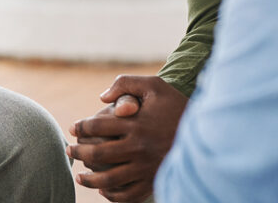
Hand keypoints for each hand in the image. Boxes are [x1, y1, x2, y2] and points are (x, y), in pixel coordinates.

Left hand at [67, 75, 188, 202]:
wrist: (208, 128)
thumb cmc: (176, 103)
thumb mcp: (153, 86)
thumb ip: (125, 84)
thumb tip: (101, 98)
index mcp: (136, 123)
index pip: (96, 126)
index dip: (80, 127)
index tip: (73, 128)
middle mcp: (139, 147)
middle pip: (98, 154)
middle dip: (78, 153)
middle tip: (69, 151)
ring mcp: (147, 167)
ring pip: (109, 179)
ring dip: (90, 179)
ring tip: (80, 176)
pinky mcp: (155, 180)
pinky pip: (129, 195)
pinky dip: (113, 195)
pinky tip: (104, 190)